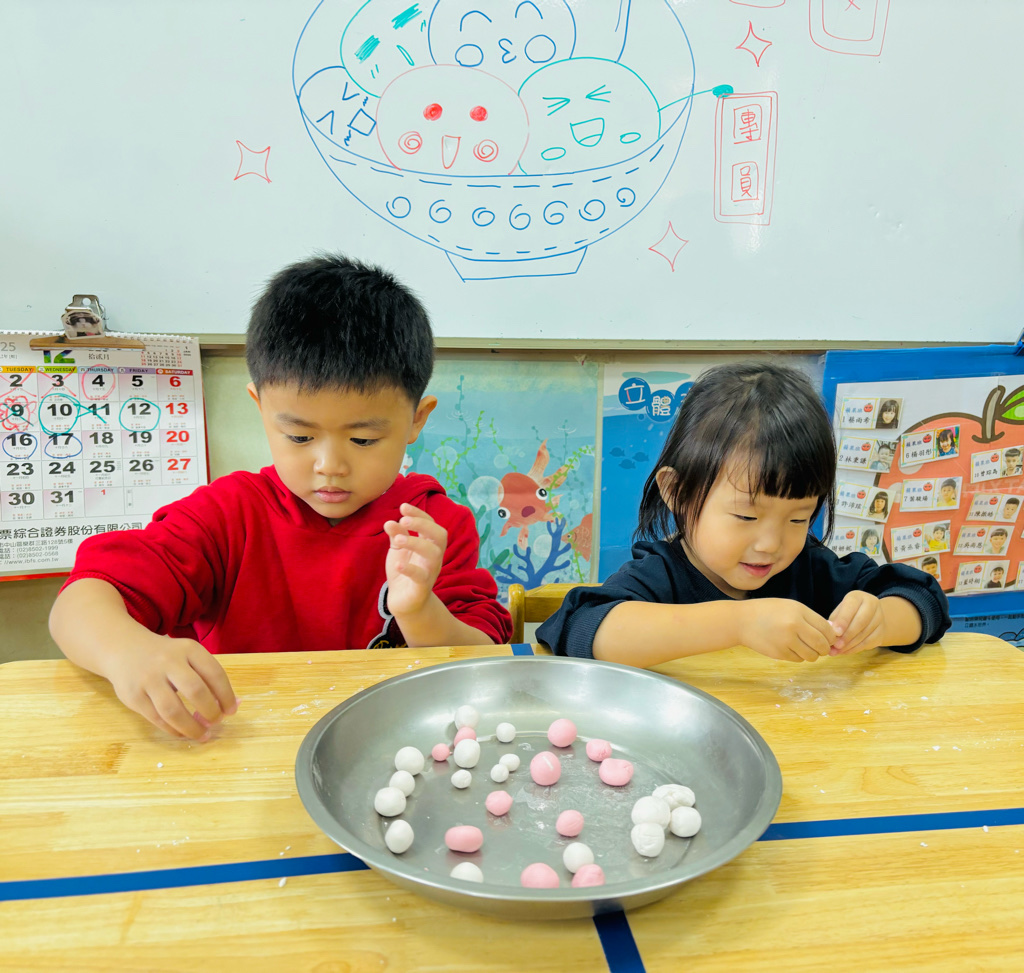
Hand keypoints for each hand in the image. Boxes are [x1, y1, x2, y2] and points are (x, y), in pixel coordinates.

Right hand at [108, 635, 237, 740]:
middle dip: (210, 711)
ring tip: (203, 735)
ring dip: (192, 727)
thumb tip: (233, 705)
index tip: (231, 711)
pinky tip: (183, 733)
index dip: (226, 696)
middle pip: (195, 691)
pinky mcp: (133, 696)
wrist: (124, 648)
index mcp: (188, 649)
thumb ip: (208, 677)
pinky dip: (174, 730)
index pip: (215, 674)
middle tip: (217, 722)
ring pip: (173, 710)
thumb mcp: (187, 655)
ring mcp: (148, 679)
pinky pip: (157, 719)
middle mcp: (168, 662)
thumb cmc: (166, 657)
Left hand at [384, 503, 446, 616]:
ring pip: (433, 554)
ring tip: (397, 541)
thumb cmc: (404, 571)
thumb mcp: (398, 550)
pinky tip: (398, 564)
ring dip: (416, 543)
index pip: (431, 524)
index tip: (403, 507)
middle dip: (423, 524)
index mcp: (429, 544)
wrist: (404, 601)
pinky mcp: (422, 587)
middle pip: (440, 535)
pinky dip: (410, 569)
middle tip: (404, 520)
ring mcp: (430, 571)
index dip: (419, 514)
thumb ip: (396, 535)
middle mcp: (434, 556)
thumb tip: (390, 521)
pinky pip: (421, 577)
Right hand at [737, 598, 836, 662]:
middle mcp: (794, 626)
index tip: (829, 638)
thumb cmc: (768, 611)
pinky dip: (799, 656)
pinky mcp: (779, 653)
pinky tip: (791, 648)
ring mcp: (786, 641)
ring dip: (813, 654)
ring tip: (805, 648)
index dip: (831, 636)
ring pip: (812, 656)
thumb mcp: (790, 607)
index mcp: (798, 612)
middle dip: (825, 648)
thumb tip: (832, 633)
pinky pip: (798, 659)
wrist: (742, 621)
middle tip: (821, 647)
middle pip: (822, 645)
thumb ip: (810, 618)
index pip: (826, 629)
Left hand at [828, 591, 884, 654]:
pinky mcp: (882, 632)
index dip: (843, 620)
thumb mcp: (839, 612)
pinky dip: (855, 649)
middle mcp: (872, 604)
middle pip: (861, 622)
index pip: (851, 607)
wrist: (870, 617)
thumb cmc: (848, 614)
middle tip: (835, 645)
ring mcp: (880, 618)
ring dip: (850, 644)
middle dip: (847, 635)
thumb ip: (834, 620)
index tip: (835, 632)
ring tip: (837, 651)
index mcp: (858, 597)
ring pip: (865, 634)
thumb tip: (829, 631)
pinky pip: (869, 642)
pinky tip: (845, 652)